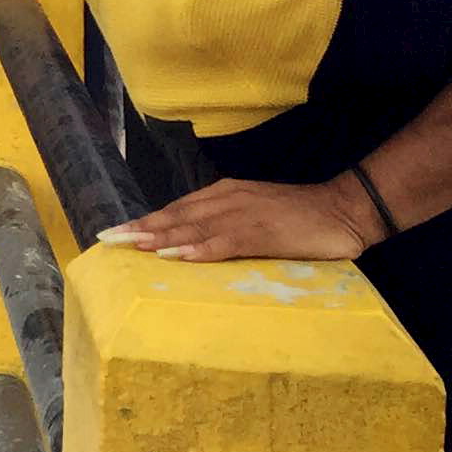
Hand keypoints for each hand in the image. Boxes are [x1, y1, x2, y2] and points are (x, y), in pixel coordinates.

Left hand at [96, 174, 379, 263]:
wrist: (344, 209)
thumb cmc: (298, 216)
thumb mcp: (255, 215)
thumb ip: (225, 226)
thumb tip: (192, 245)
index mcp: (224, 194)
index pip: (176, 209)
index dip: (145, 221)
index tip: (115, 233)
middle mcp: (228, 199)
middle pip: (176, 216)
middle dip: (140, 229)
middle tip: (107, 240)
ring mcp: (245, 214)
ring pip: (194, 228)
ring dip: (160, 238)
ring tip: (131, 247)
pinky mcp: (264, 231)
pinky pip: (226, 242)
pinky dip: (200, 249)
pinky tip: (179, 257)